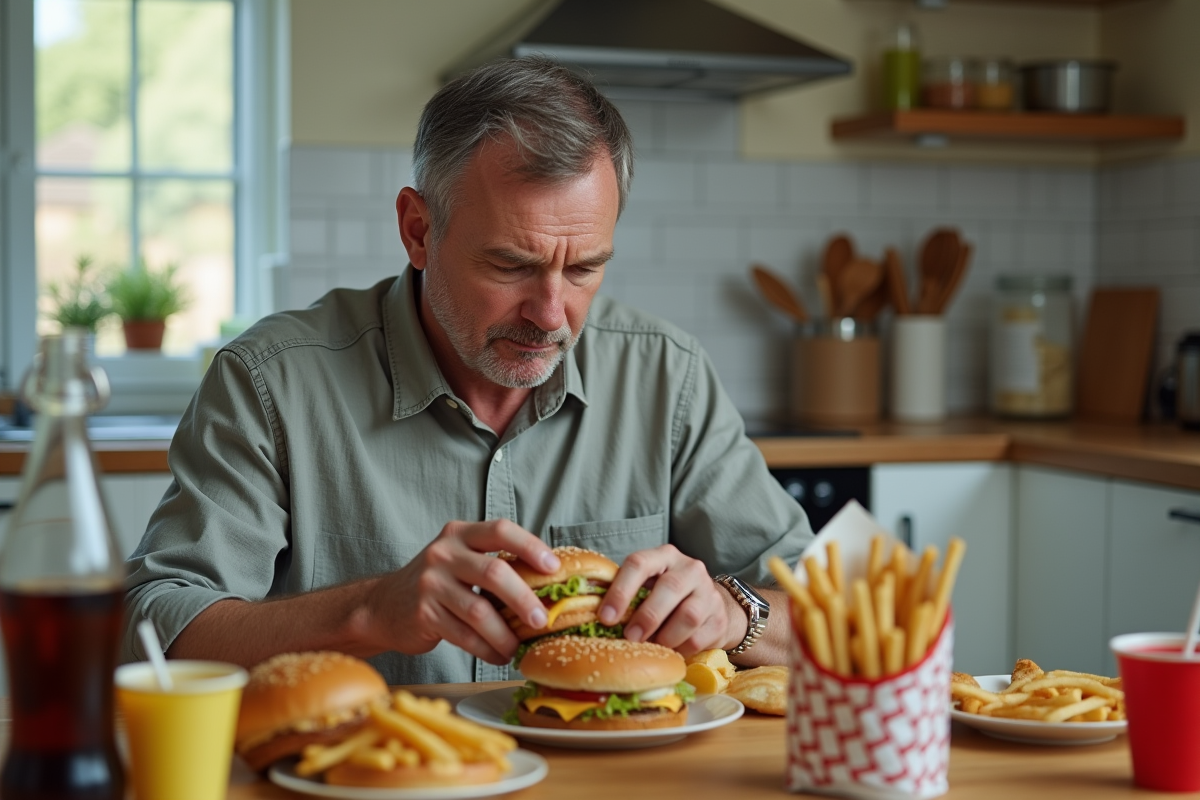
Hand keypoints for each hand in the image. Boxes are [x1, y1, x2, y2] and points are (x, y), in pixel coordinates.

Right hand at [361, 519, 559, 664]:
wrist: (384, 605)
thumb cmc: (437, 582)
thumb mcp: (460, 559)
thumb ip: (493, 562)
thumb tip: (548, 583)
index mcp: (460, 533)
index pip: (501, 530)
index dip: (531, 546)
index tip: (554, 567)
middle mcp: (444, 553)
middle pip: (495, 572)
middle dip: (524, 599)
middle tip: (543, 620)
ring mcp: (431, 583)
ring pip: (480, 611)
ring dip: (505, 634)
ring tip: (518, 647)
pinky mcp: (424, 614)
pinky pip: (464, 635)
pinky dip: (486, 649)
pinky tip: (498, 655)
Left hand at [597, 545, 745, 656]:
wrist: (712, 606)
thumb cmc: (666, 596)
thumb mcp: (647, 585)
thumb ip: (624, 592)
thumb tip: (585, 613)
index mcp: (663, 556)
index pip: (639, 563)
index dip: (620, 590)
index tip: (605, 616)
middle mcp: (689, 569)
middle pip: (669, 588)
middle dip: (646, 616)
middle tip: (629, 637)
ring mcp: (708, 592)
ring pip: (687, 616)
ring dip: (664, 636)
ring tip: (650, 646)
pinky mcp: (719, 618)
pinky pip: (698, 638)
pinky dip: (679, 649)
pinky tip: (669, 651)